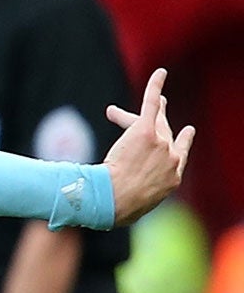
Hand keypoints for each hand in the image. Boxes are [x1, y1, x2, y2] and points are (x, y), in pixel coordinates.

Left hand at [105, 68, 194, 224]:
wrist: (116, 200)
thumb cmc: (119, 209)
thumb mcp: (133, 211)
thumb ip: (131, 206)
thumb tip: (108, 219)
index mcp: (173, 177)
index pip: (175, 157)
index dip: (176, 146)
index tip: (185, 134)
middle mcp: (172, 157)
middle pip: (165, 135)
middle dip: (161, 124)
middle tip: (162, 109)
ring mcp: (161, 143)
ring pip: (152, 121)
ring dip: (147, 111)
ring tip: (156, 97)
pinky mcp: (145, 131)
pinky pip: (151, 104)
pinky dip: (155, 87)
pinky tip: (160, 73)